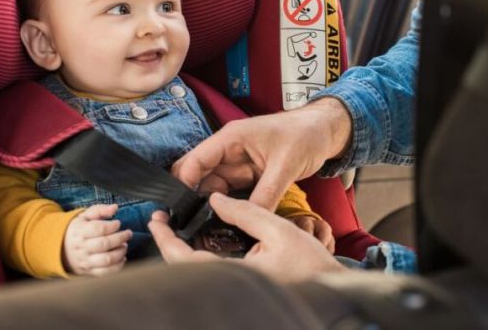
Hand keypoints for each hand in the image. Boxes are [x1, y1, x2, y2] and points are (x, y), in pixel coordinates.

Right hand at [63, 204, 131, 276]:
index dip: (112, 226)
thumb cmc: (78, 230)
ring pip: (106, 259)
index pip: (98, 228)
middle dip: (120, 238)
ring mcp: (85, 261)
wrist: (62, 249)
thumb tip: (114, 207)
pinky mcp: (89, 271)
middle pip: (104, 244)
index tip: (118, 223)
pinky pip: (106, 272)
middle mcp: (82, 247)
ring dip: (120, 252)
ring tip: (124, 245)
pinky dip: (118, 266)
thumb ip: (100, 210)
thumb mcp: (85, 216)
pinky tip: (122, 257)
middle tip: (128, 234)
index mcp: (80, 231)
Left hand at [149, 193, 345, 282]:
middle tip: (162, 221)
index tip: (156, 221)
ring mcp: (236, 288)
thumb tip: (216, 199)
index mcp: (236, 275)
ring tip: (176, 227)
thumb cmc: (311, 264)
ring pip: (197, 272)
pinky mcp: (242, 288)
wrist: (331, 288)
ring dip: (182, 251)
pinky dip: (199, 257)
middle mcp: (231, 285)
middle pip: (185, 269)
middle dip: (169, 244)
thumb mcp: (280, 229)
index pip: (186, 260)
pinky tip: (200, 241)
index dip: (166, 239)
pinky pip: (211, 274)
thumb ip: (246, 212)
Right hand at [172, 98, 351, 209]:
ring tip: (208, 228)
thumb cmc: (305, 135)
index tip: (181, 211)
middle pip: (199, 176)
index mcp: (231, 139)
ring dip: (211, 205)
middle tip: (192, 225)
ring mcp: (238, 163)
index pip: (196, 161)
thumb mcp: (286, 166)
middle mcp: (229, 151)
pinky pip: (231, 193)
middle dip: (193, 198)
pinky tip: (227, 222)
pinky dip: (228, 206)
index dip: (184, 184)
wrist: (324, 131)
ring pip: (213, 188)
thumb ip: (267, 194)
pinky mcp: (248, 175)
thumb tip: (251, 219)